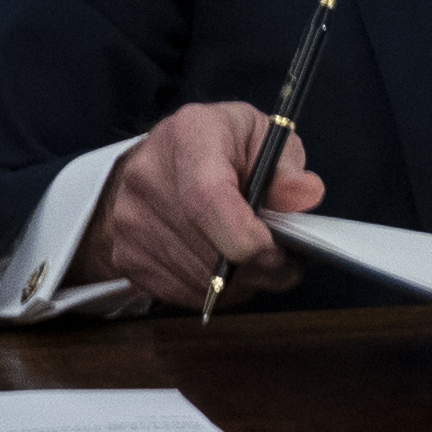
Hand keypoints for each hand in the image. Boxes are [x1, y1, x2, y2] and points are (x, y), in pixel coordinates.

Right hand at [90, 99, 332, 308]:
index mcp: (189, 137)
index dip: (251, 239)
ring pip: (201, 281)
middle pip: (211, 251)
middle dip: (260, 267)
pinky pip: (183, 294)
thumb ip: (286, 167)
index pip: (210, 201)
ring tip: (253, 257)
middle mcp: (148, 178)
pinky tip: (223, 265)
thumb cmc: (220, 146)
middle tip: (283, 259)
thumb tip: (305, 195)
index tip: (282, 251)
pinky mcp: (126, 257)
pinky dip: (214, 291)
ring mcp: (131, 222)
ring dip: (240, 282)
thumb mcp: (262, 137)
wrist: (156, 161)